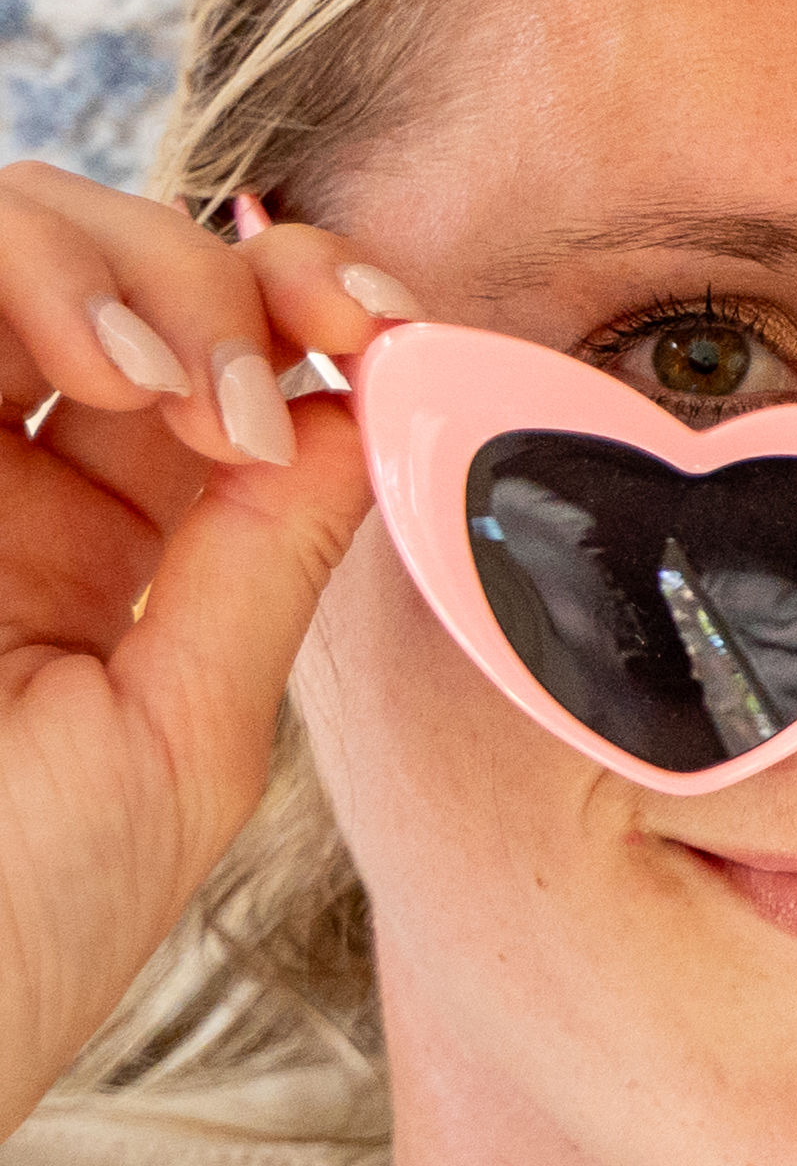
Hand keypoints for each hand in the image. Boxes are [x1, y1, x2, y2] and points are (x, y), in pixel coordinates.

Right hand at [0, 176, 395, 1115]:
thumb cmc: (16, 931)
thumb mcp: (182, 738)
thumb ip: (262, 563)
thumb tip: (367, 406)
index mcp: (92, 546)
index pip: (202, 355)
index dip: (306, 302)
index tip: (390, 329)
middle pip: (105, 262)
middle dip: (226, 272)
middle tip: (305, 352)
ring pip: (7, 234)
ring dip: (123, 262)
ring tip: (188, 388)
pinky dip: (25, 279)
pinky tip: (107, 375)